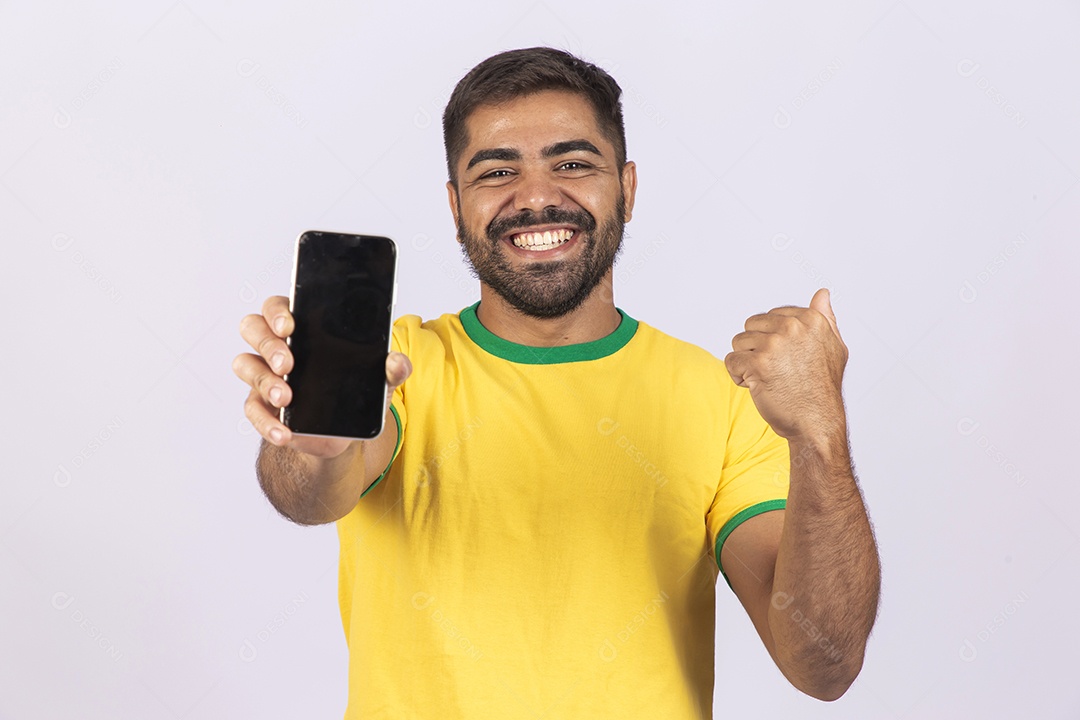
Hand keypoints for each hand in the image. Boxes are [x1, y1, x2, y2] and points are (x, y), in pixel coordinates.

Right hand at [232, 296, 411, 457]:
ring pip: (245, 364)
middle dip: (268, 344)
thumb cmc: (352, 393)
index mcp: (303, 329)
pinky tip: (283, 431)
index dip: (277, 312)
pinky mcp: (261, 405)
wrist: (340, 434)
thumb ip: (390, 369)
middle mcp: (277, 346)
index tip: (289, 325)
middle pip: (253, 327)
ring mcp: (265, 375)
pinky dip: (266, 421)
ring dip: (264, 380)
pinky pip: (251, 408)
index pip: (278, 306)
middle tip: (288, 364)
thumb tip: (397, 362)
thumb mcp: (377, 380)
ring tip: (286, 397)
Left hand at [724, 288, 847, 442]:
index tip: (787, 359)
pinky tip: (757, 388)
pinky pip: (730, 361)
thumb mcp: (834, 346)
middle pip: (751, 326)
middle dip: (755, 349)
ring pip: (738, 343)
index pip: (770, 316)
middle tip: (775, 370)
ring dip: (746, 363)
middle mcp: (793, 327)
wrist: (817, 422)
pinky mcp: (758, 364)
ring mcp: (774, 344)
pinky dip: (738, 377)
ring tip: (767, 378)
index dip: (771, 339)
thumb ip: (825, 317)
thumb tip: (822, 293)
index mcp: (810, 319)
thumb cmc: (823, 388)